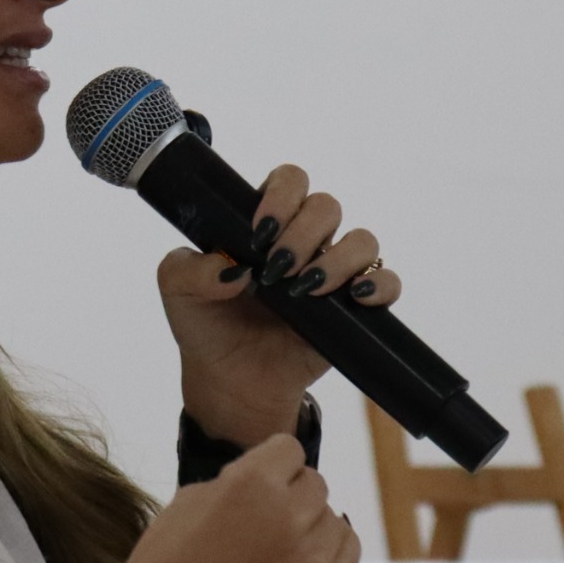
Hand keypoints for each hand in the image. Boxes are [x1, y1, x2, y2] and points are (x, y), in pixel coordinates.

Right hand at [93, 434, 362, 562]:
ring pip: (334, 521)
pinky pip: (347, 555)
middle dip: (290, 497)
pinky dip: (330, 554)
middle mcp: (289, 514)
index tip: (255, 489)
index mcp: (252, 482)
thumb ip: (236, 483)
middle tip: (263, 526)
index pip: (289, 450)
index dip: (271, 466)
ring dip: (311, 528)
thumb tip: (268, 485)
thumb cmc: (164, 562)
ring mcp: (310, 557)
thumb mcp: (190, 499)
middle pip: (314, 485)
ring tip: (280, 552)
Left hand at [158, 160, 401, 446]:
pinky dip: (379, 285)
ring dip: (335, 260)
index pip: (289, 181)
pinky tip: (353, 297)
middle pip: (326, 206)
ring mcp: (333, 272)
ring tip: (303, 290)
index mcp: (266, 224)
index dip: (280, 196)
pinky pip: (387, 283)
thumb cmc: (206, 326)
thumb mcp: (176, 293)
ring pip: (362, 239)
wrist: (228, 381)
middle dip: (302, 233)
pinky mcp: (355, 309)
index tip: (259, 232)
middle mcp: (305, 241)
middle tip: (276, 269)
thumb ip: (186, 269)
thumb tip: (232, 267)